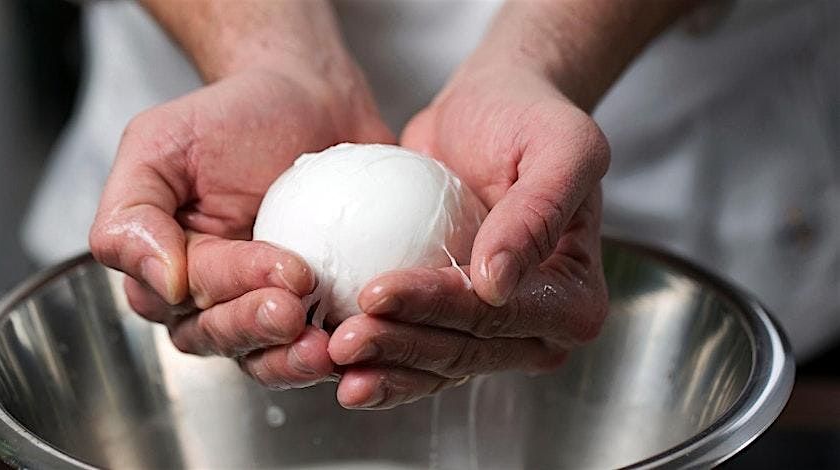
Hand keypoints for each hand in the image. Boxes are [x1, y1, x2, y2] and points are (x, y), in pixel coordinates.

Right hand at [90, 62, 392, 389]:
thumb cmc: (233, 117)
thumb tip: (160, 283)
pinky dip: (336, 351)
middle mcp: (210, 297)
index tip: (284, 267)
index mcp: (167, 264)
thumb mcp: (159, 143)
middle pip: (219, 336)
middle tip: (297, 306)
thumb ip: (131, 211)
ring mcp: (264, 307)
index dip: (232, 285)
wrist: (311, 99)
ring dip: (291, 359)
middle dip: (258, 327)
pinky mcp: (315, 312)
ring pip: (262, 356)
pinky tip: (358, 340)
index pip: (187, 294)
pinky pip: (316, 347)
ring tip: (328, 344)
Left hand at [326, 0, 694, 407]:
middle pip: (462, 351)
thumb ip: (538, 212)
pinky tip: (334, 358)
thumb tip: (496, 285)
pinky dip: (378, 359)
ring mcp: (495, 333)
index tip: (375, 292)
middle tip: (341, 340)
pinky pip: (415, 353)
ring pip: (434, 364)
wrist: (492, 106)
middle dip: (399, 348)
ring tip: (332, 354)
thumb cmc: (531, 117)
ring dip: (383, 366)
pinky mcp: (451, 319)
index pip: (496, 315)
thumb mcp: (560, 146)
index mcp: (574, 300)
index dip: (434, 308)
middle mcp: (538, 328)